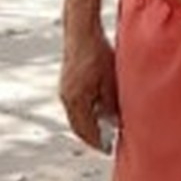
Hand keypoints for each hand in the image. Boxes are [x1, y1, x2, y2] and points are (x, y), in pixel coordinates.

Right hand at [59, 28, 118, 152]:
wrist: (81, 31)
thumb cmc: (98, 53)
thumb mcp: (110, 81)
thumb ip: (111, 104)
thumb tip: (116, 122)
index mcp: (76, 100)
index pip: (86, 130)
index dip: (98, 142)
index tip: (108, 150)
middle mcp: (66, 97)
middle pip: (79, 126)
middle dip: (92, 136)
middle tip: (106, 145)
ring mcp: (64, 90)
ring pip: (76, 116)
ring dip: (88, 124)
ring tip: (103, 130)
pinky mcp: (66, 82)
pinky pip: (75, 105)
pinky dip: (85, 112)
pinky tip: (97, 111)